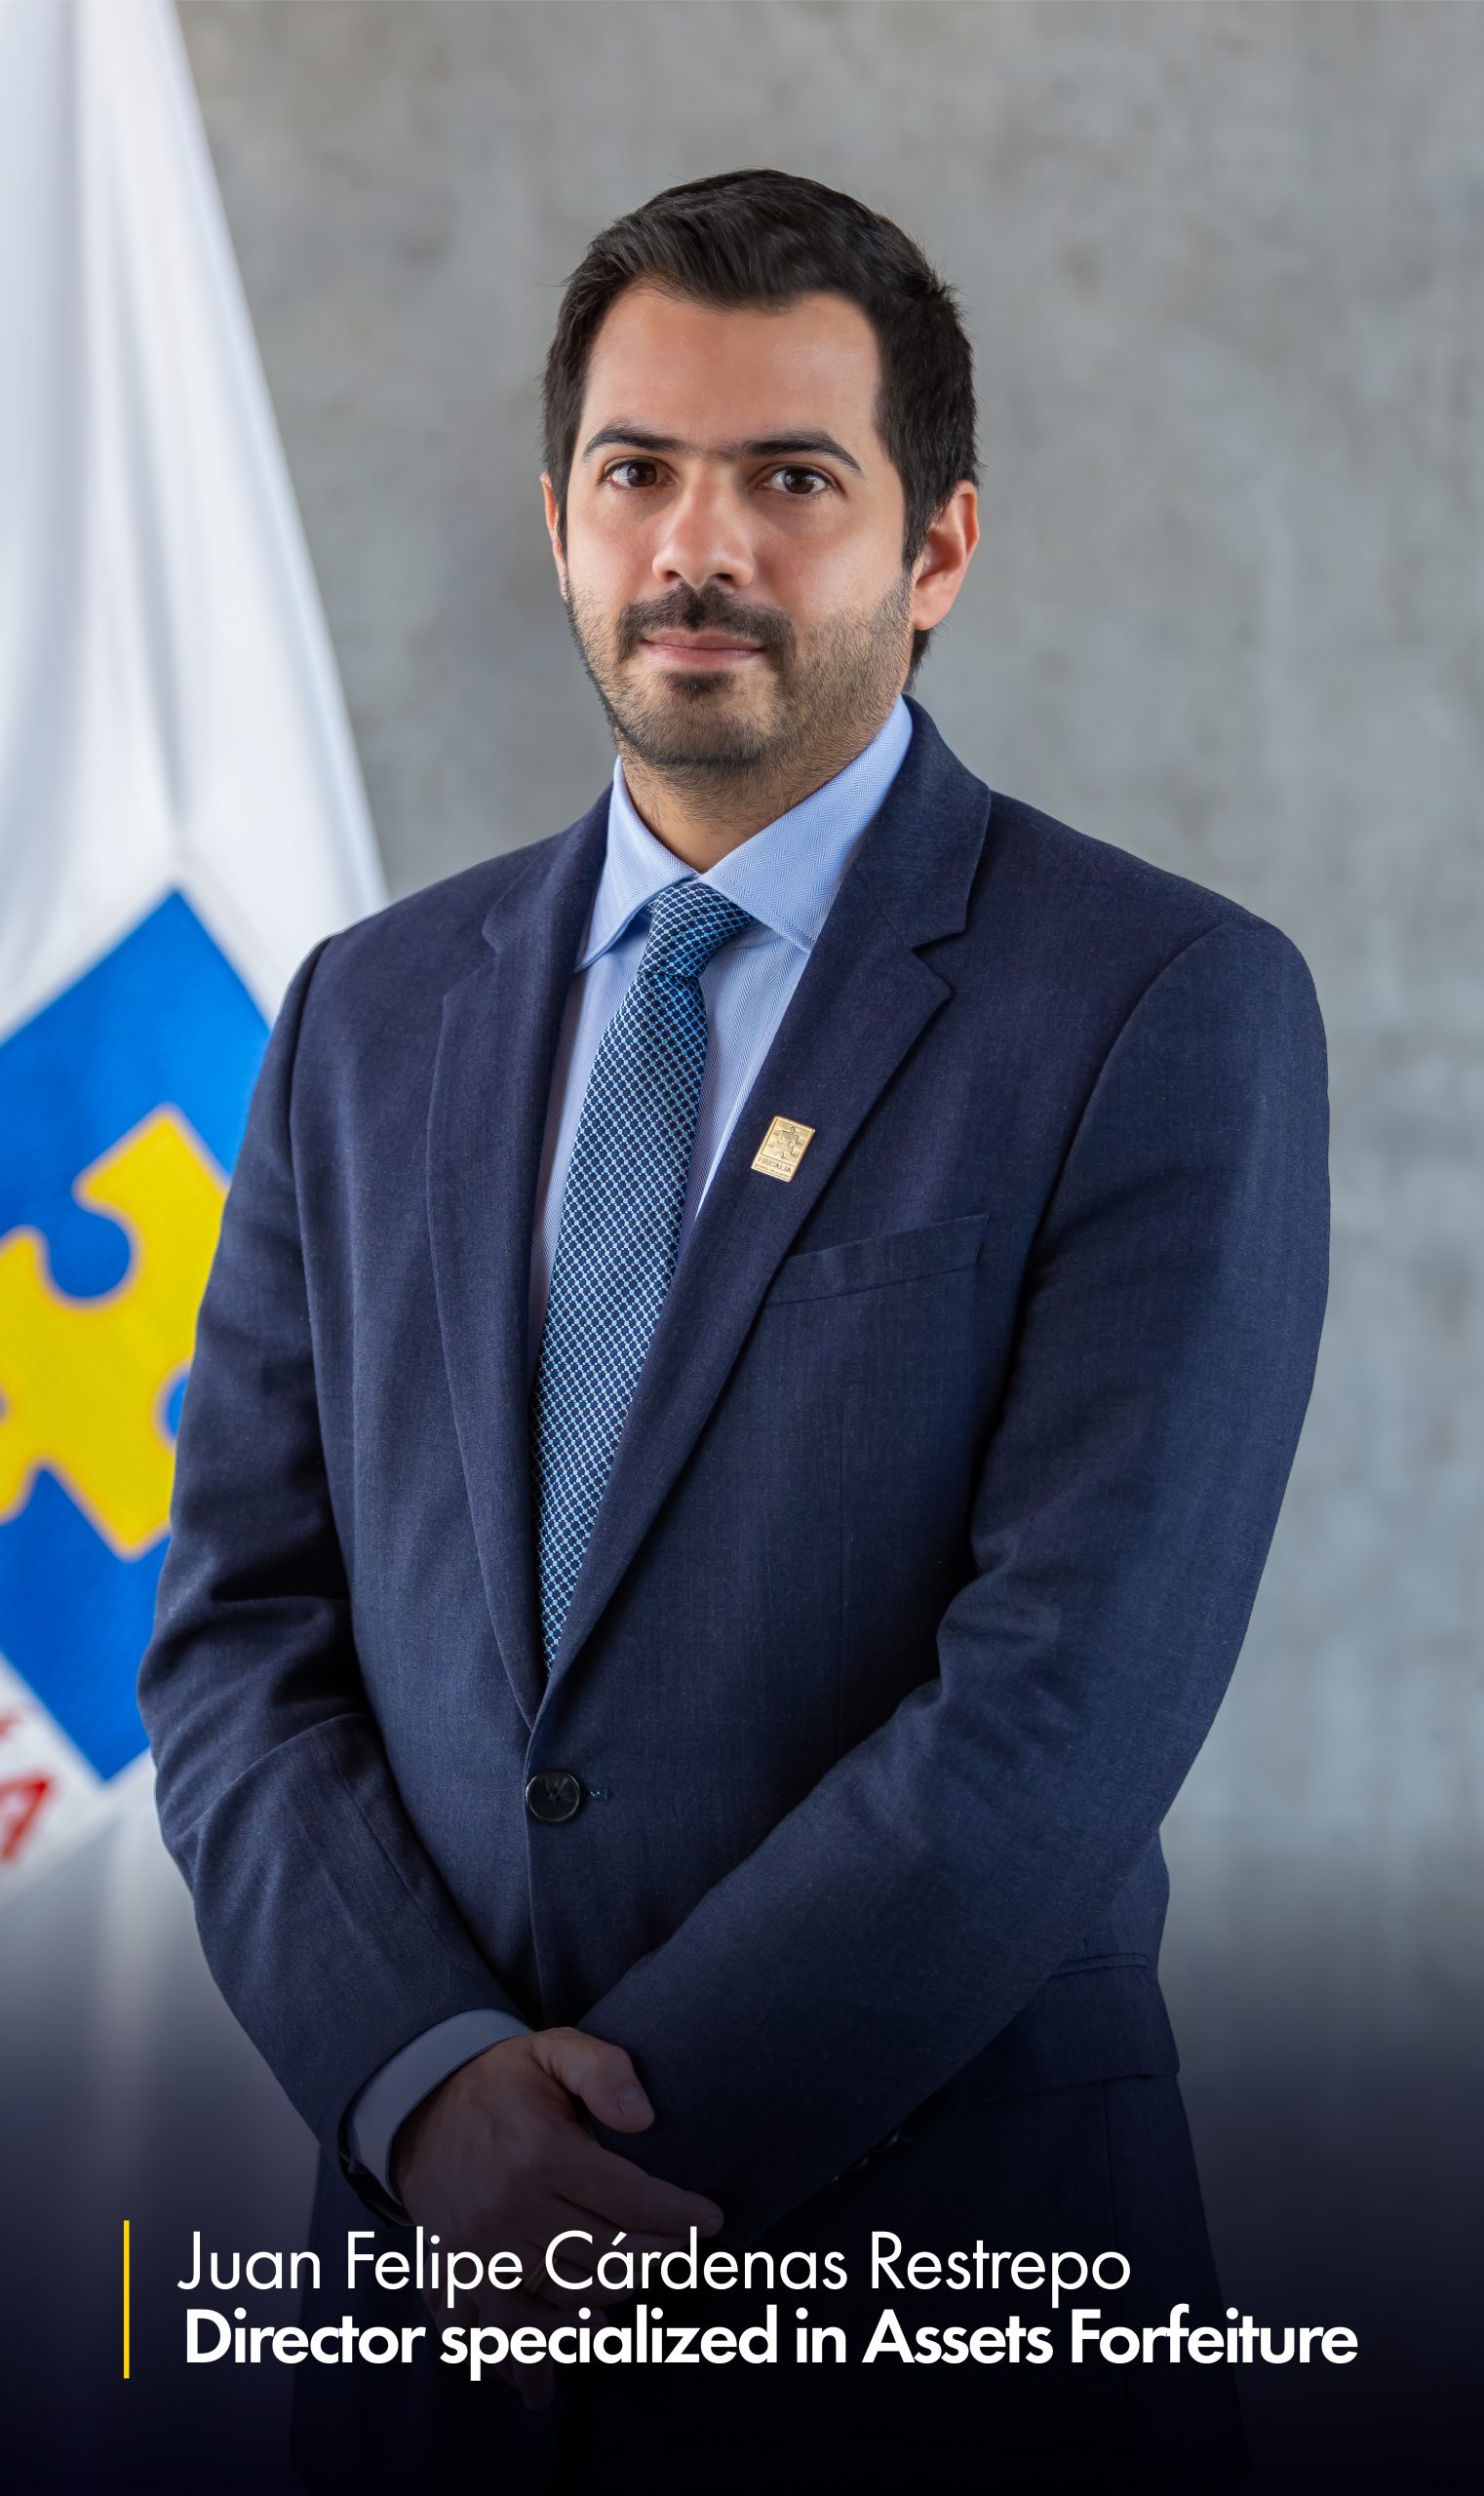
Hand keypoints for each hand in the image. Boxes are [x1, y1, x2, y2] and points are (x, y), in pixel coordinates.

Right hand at [391, 2026, 723, 2409]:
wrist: (418, 2107)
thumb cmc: (500, 2081)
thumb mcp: (554, 2050)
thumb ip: (604, 2071)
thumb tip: (644, 2118)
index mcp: (541, 2154)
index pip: (631, 2202)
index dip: (680, 2216)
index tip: (711, 2219)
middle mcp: (511, 2209)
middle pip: (610, 2254)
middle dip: (661, 2254)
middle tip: (688, 2246)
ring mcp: (484, 2248)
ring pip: (572, 2294)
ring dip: (621, 2289)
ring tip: (651, 2270)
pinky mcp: (463, 2271)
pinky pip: (515, 2323)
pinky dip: (553, 2337)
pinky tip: (587, 2336)